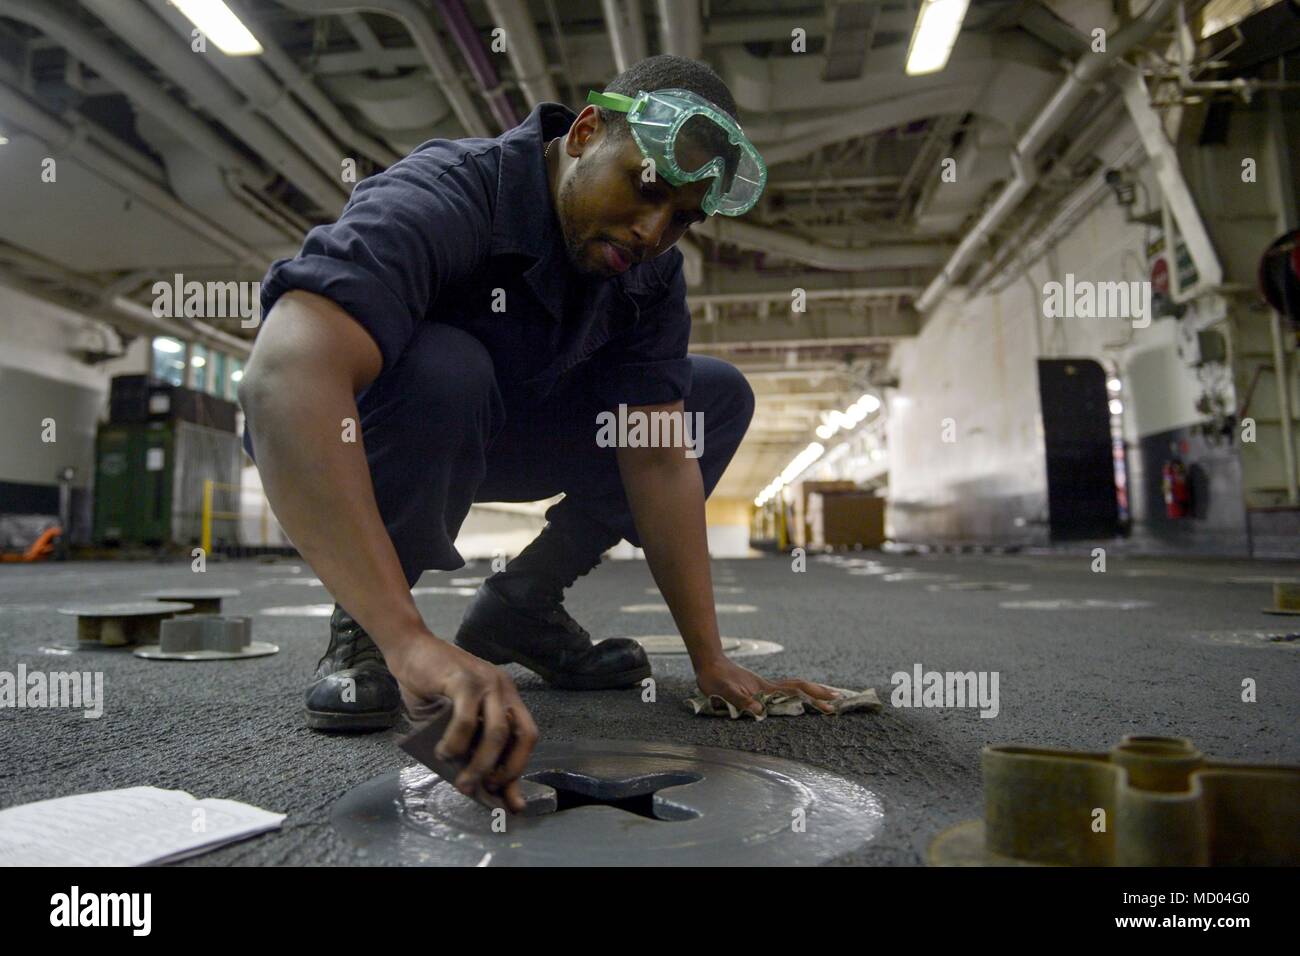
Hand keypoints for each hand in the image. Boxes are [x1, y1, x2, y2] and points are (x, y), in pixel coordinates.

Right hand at [388, 634, 538, 812]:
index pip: (526, 737)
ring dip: (481, 764)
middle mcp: (503, 689)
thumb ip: (467, 743)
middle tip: (485, 790)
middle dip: (507, 770)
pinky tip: (443, 754)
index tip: (514, 802)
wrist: (409, 649)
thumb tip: (474, 782)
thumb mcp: (453, 720)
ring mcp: (486, 682)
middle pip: (523, 736)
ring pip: (497, 733)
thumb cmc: (431, 687)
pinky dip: (456, 743)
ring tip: (463, 783)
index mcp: (506, 698)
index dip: (520, 769)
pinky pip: (467, 720)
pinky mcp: (464, 680)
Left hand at [695, 657, 839, 716]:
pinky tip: (799, 698)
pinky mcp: (757, 689)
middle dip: (819, 694)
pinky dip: (796, 694)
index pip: (795, 692)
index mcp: (765, 689)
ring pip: (793, 689)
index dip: (813, 696)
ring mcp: (764, 688)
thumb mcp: (724, 691)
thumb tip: (760, 712)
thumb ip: (740, 700)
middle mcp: (768, 688)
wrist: (708, 663)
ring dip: (810, 693)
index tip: (831, 702)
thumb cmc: (715, 678)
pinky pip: (782, 692)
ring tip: (826, 698)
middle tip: (839, 700)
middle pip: (800, 689)